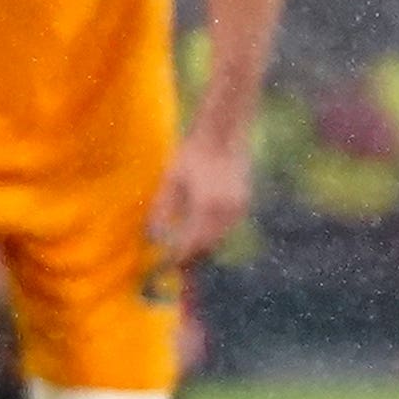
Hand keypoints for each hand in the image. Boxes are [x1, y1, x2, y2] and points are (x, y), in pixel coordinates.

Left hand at [149, 125, 251, 266]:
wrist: (222, 134)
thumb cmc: (190, 155)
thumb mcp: (170, 181)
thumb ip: (162, 211)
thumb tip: (155, 237)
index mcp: (206, 205)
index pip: (192, 242)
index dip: (179, 256)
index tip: (166, 264)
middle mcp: (227, 210)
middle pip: (208, 244)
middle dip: (191, 255)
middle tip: (174, 264)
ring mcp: (239, 207)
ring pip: (219, 237)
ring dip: (203, 246)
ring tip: (184, 251)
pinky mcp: (243, 202)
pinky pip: (226, 227)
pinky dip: (212, 233)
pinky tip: (198, 233)